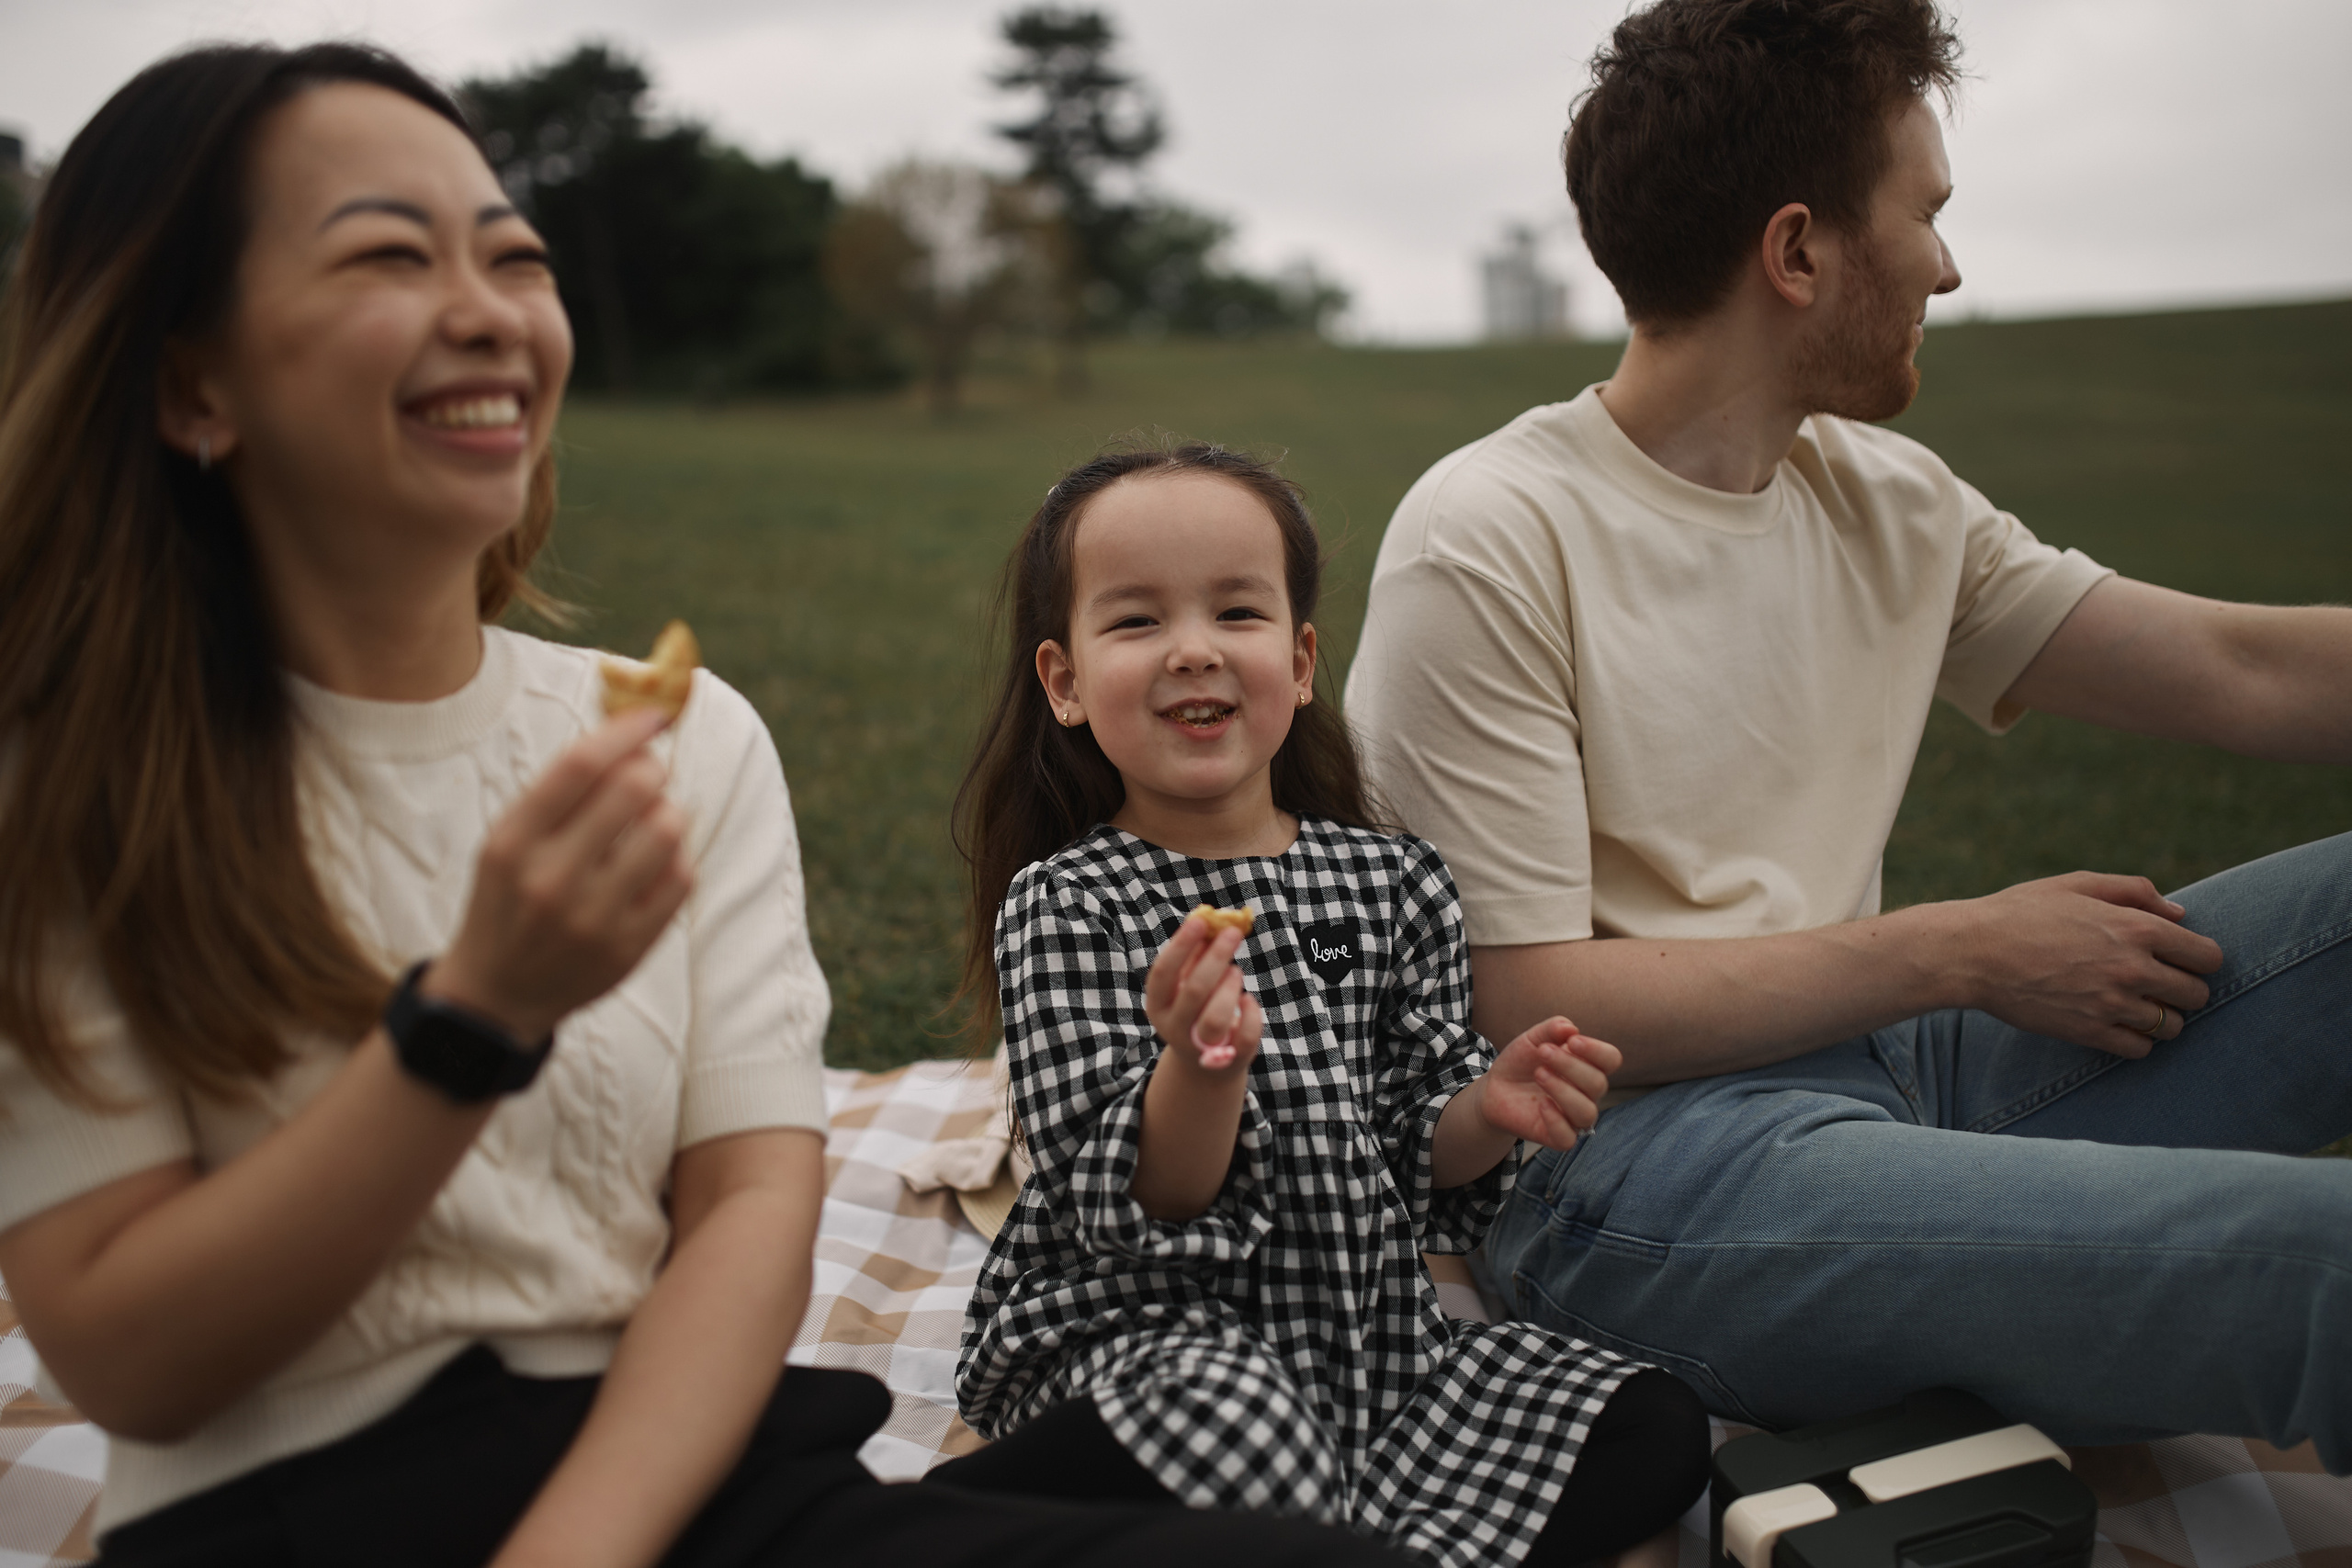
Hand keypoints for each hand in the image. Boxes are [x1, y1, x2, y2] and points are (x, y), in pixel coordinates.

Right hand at [426, 708, 693, 1041]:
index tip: (654, 715)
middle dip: (652, 769)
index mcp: (512, 842)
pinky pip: (681, 878)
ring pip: (666, 831)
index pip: (581, 765)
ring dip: (669, 812)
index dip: (627, 730)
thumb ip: (561, 791)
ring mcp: (591, 918)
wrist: (496, 994)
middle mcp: (549, 879)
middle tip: (649, 774)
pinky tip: (656, 861)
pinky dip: (677, 857)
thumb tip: (633, 731)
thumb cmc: (508, 897)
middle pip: (632, 790)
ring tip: (653, 818)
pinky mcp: (628, 948)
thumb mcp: (509, 840)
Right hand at [1143, 913, 1263, 1075]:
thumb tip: (1208, 918)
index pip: (1163, 973)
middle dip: (1216, 958)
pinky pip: (1245, 1035)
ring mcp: (1200, 1047)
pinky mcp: (1229, 1059)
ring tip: (1235, 972)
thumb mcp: (1186, 983)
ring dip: (1230, 988)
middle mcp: (1173, 1028)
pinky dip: (1251, 1012)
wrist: (1202, 1064)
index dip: (1181, 945)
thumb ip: (1194, 955)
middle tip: (1233, 934)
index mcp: (1158, 1005)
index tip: (1201, 921)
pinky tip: (1248, 1000)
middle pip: (1194, 991)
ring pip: (1216, 1019)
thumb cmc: (1195, 1009)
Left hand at [1474, 1018, 1620, 1151]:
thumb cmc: (1521, 1062)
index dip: (1597, 1051)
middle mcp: (1587, 1093)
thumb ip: (1551, 1030)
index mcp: (1588, 1066)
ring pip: (1586, 1112)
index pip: (1611, 1059)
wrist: (1496, 1087)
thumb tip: (1570, 1028)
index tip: (1572, 1041)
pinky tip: (1540, 1103)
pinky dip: (1556, 1120)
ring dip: (1563, 1090)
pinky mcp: (1556, 1136)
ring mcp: (1573, 1117)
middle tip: (1543, 1052)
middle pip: (1598, 1083)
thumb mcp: (1532, 1040)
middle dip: (1570, 1065)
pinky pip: (1568, 1137)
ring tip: (1539, 1074)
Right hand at [1958, 872, 2222, 1057]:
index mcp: (2137, 928)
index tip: (2180, 960)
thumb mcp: (2076, 884)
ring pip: (2173, 1026)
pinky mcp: (2090, 1032)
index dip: (2199, 959)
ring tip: (2138, 1006)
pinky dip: (2137, 1040)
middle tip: (2158, 984)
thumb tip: (2178, 915)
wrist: (1972, 952)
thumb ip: (2134, 892)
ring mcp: (2113, 1004)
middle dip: (2184, 989)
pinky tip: (2117, 1024)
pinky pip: (2141, 1049)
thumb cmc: (2022, 911)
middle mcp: (2133, 969)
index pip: (2208, 956)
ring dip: (2162, 1018)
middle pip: (2197, 995)